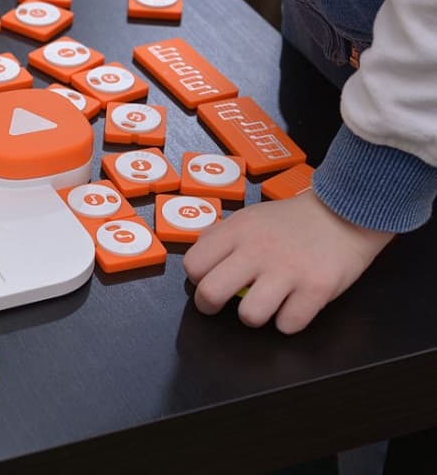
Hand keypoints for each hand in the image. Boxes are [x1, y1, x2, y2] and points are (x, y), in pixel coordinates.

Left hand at [183, 190, 394, 333]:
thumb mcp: (249, 217)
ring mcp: (288, 271)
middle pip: (211, 294)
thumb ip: (221, 237)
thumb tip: (197, 263)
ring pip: (250, 316)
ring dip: (253, 317)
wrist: (344, 213)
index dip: (197, 278)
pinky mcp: (317, 289)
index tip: (209, 279)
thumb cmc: (291, 221)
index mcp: (237, 232)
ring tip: (264, 305)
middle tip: (221, 304)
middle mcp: (258, 251)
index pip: (194, 264)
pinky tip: (292, 306)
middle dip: (210, 306)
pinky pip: (289, 325)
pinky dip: (289, 322)